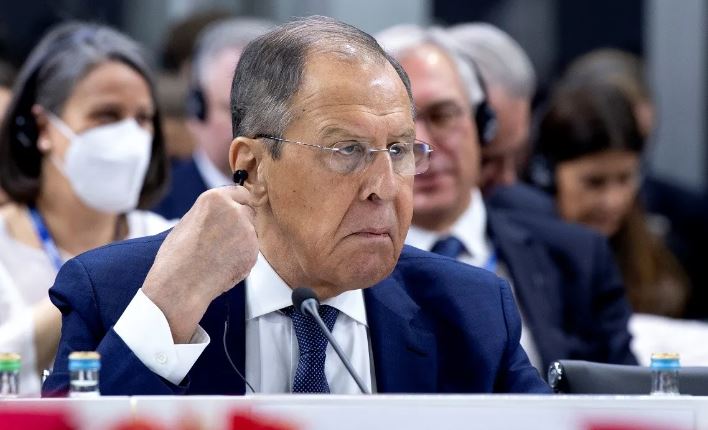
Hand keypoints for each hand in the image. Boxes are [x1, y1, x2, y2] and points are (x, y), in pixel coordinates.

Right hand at [142, 186, 257, 342]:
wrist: (180, 284)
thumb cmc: (177, 256)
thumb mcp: (190, 221)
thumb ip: (212, 213)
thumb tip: (225, 212)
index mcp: (215, 198)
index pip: (241, 193)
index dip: (239, 204)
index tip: (235, 213)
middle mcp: (234, 209)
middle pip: (249, 212)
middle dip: (242, 223)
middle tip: (223, 241)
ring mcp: (246, 230)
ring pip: (251, 233)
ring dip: (242, 242)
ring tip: (217, 256)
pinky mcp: (253, 251)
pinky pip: (251, 252)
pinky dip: (242, 258)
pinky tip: (223, 265)